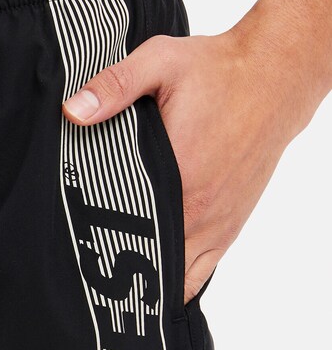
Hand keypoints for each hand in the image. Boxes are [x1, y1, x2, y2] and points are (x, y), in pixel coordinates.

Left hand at [62, 28, 296, 304]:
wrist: (276, 77)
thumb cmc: (218, 71)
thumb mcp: (161, 62)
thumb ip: (114, 86)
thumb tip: (73, 110)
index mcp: (178, 175)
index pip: (129, 231)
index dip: (99, 250)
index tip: (74, 257)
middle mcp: (200, 210)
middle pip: (150, 265)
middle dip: (117, 275)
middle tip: (84, 278)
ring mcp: (217, 223)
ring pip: (177, 278)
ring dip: (147, 284)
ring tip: (111, 287)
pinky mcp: (229, 225)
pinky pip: (201, 271)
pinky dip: (177, 281)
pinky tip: (151, 283)